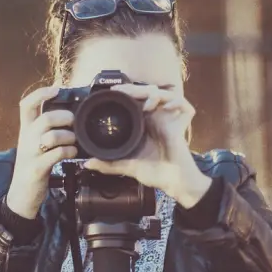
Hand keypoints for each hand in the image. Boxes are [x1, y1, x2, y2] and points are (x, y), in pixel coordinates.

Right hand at [7, 86, 77, 218]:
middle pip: (45, 118)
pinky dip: (68, 152)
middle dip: (65, 118)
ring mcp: (31, 154)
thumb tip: (69, 115)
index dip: (41, 93)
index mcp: (25, 130)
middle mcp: (26, 139)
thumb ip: (46, 130)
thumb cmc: (33, 166)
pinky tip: (72, 154)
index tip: (57, 89)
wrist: (21, 195)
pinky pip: (56, 154)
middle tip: (73, 123)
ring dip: (69, 137)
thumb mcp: (34, 144)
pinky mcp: (37, 169)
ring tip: (73, 142)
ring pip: (52, 136)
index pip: (27, 104)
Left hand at [83, 83, 211, 207]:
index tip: (113, 92)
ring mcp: (170, 120)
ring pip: (164, 95)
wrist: (173, 182)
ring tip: (148, 104)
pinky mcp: (182, 125)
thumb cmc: (154, 173)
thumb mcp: (127, 166)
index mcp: (144, 124)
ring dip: (155, 94)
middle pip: (148, 94)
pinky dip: (177, 102)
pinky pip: (185, 107)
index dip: (127, 93)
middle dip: (136, 89)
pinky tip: (167, 107)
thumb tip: (87, 164)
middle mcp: (156, 119)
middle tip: (123, 91)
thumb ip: (108, 164)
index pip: (136, 101)